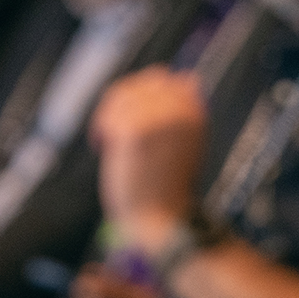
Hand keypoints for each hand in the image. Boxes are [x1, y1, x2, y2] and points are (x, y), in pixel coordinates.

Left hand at [90, 67, 204, 250]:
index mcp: (197, 111)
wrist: (163, 220)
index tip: (130, 118)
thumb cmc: (168, 186)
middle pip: (137, 84)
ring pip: (119, 98)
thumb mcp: (185, 141)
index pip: (161, 78)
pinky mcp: (137, 130)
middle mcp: (183, 110)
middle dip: (120, 103)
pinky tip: (105, 148)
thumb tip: (189, 77)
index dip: (139, 94)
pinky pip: (109, 116)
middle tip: (112, 130)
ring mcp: (160, 118)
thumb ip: (182, 110)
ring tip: (109, 143)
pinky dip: (101, 130)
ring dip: (108, 118)